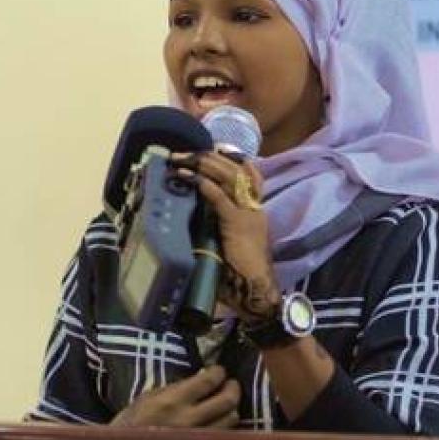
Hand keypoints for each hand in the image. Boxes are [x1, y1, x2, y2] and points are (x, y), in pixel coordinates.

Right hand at [110, 365, 239, 427]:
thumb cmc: (130, 425)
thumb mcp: (147, 398)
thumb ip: (174, 388)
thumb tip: (200, 378)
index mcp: (173, 402)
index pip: (209, 380)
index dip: (219, 372)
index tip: (219, 371)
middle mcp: (189, 421)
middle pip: (227, 401)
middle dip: (233, 389)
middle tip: (230, 384)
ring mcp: (197, 439)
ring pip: (230, 421)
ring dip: (231, 410)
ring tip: (226, 405)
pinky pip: (223, 438)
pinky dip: (225, 429)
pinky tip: (220, 423)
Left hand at [170, 151, 280, 321]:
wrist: (256, 289)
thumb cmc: (241, 272)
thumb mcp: (231, 241)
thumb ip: (220, 225)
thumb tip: (196, 216)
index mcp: (256, 210)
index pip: (250, 174)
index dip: (232, 159)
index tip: (213, 150)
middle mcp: (254, 206)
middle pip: (237, 169)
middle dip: (209, 157)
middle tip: (185, 153)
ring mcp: (248, 213)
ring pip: (229, 176)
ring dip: (203, 164)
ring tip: (182, 159)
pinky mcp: (238, 222)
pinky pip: (220, 196)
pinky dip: (203, 183)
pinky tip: (188, 176)